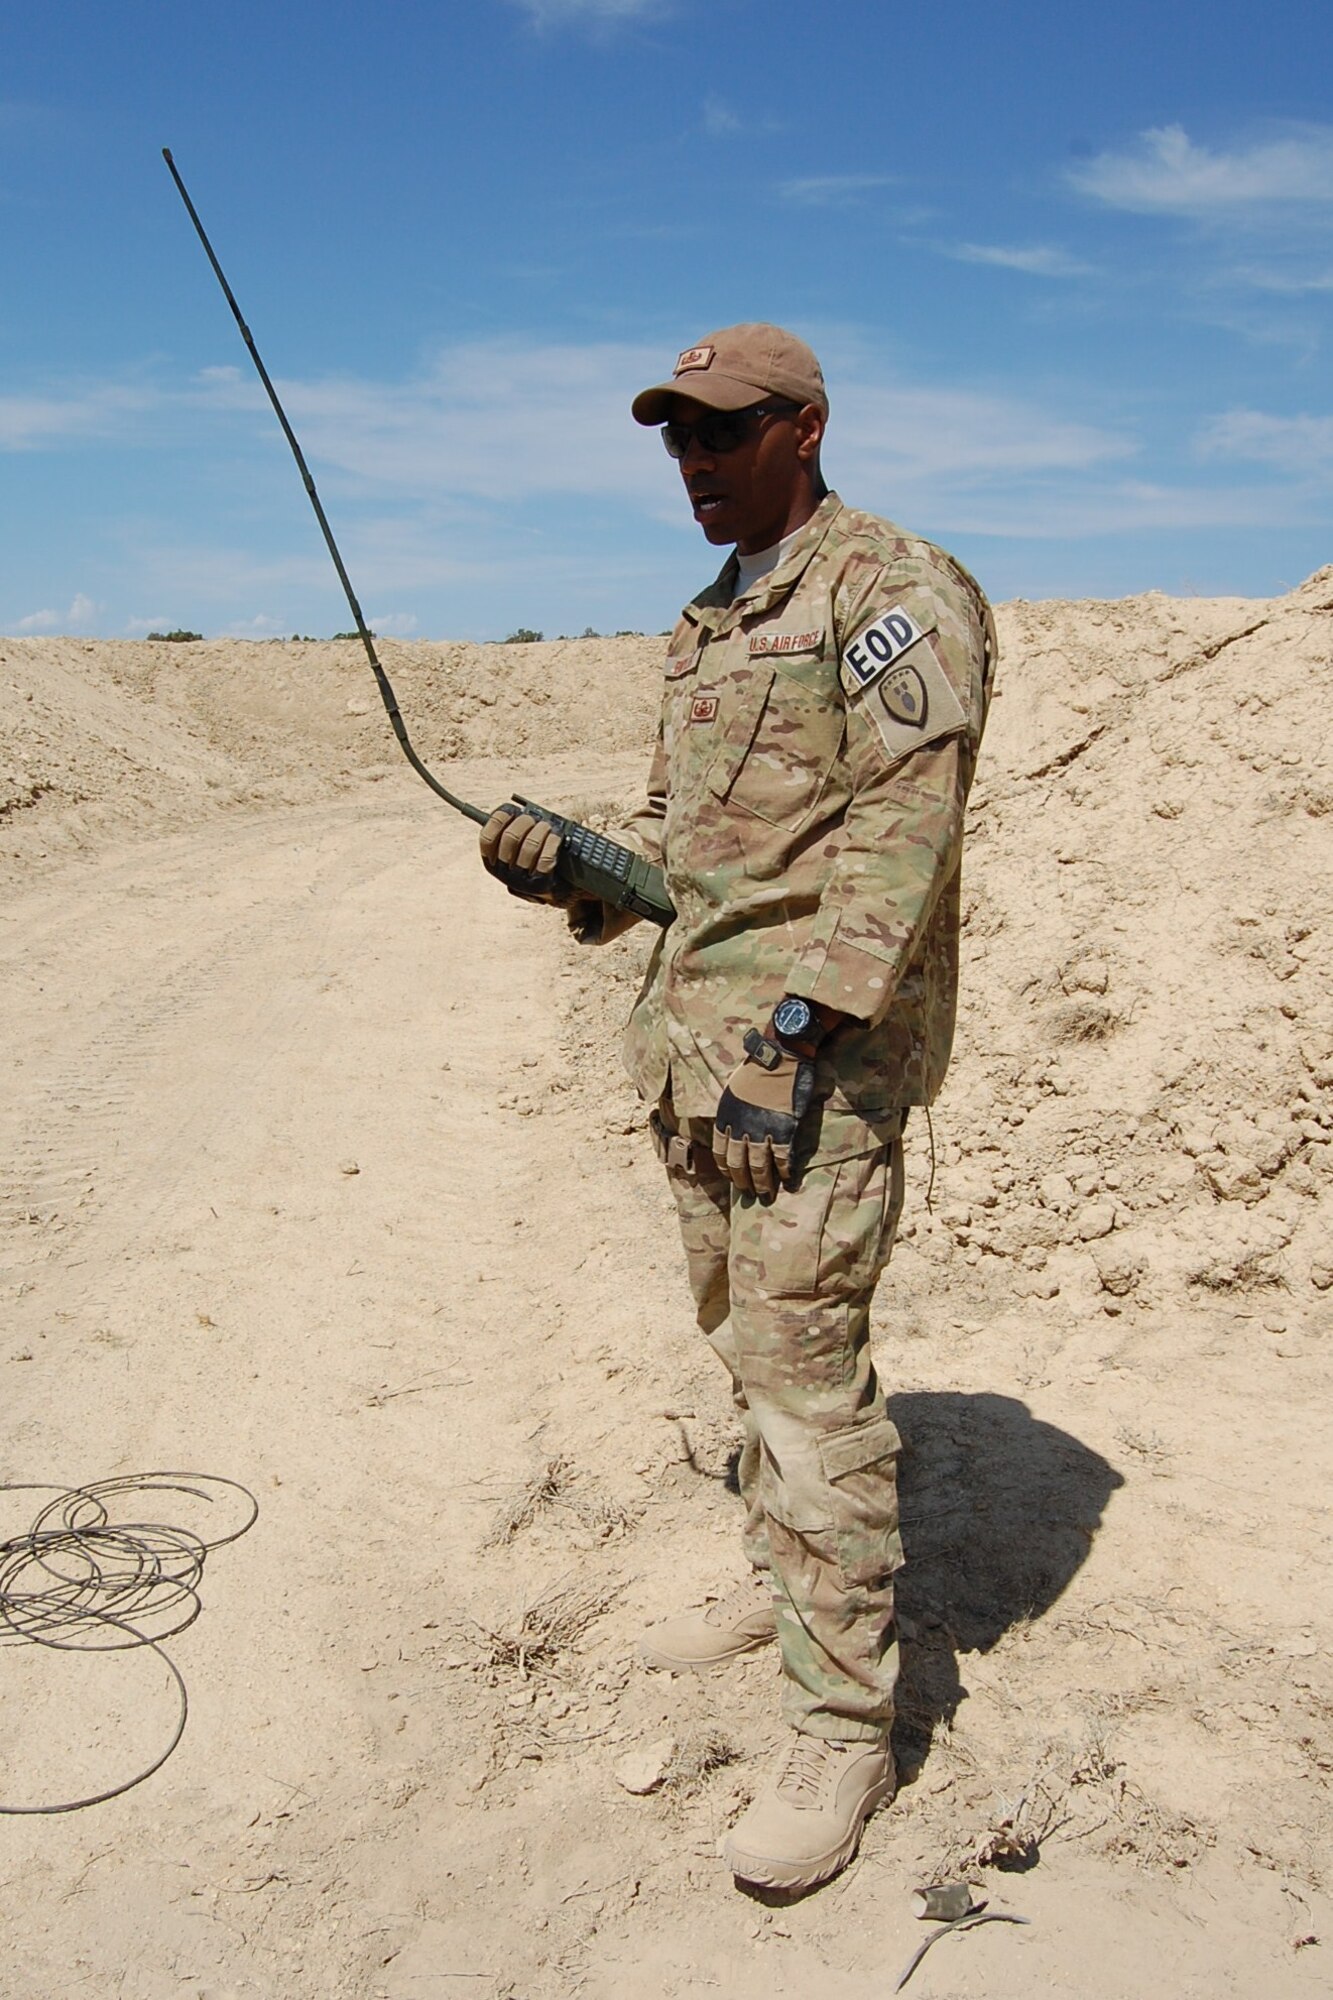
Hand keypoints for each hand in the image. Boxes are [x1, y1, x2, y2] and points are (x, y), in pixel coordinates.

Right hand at [479, 807, 567, 903]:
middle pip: (510, 837)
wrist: (559, 888)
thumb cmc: (536, 860)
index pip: (487, 837)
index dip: (499, 819)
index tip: (512, 810)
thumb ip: (512, 830)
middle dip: (525, 821)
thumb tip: (513, 808)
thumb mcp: (518, 849)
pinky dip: (552, 843)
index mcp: (492, 863)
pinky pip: (546, 859)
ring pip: (529, 846)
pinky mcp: (541, 886)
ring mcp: (522, 882)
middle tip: (534, 819)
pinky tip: (556, 837)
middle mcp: (503, 874)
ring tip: (548, 826)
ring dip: (541, 830)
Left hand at [712, 1029, 815, 1197]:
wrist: (780, 1056)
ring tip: (767, 1195)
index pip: (721, 1153)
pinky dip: (785, 1172)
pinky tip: (788, 1180)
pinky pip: (782, 1158)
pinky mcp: (784, 1129)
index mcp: (726, 1118)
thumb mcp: (733, 1092)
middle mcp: (741, 1128)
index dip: (727, 1169)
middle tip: (750, 1194)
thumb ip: (732, 1115)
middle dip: (744, 1182)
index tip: (732, 1179)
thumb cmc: (756, 1070)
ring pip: (760, 1167)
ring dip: (763, 1183)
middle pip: (739, 1164)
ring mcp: (762, 1131)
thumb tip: (735, 1133)